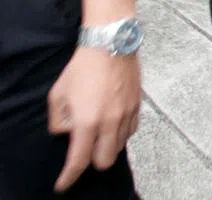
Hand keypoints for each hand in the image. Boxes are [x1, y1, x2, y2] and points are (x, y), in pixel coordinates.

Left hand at [47, 47, 140, 191]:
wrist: (111, 44)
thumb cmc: (82, 67)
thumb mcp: (58, 95)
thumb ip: (59, 120)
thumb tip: (67, 131)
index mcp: (87, 121)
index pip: (78, 160)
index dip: (69, 177)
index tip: (63, 184)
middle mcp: (110, 122)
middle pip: (104, 161)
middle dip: (92, 161)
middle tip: (84, 150)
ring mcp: (126, 114)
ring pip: (119, 146)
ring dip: (107, 145)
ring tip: (98, 131)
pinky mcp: (137, 106)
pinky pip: (130, 131)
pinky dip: (120, 133)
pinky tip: (112, 122)